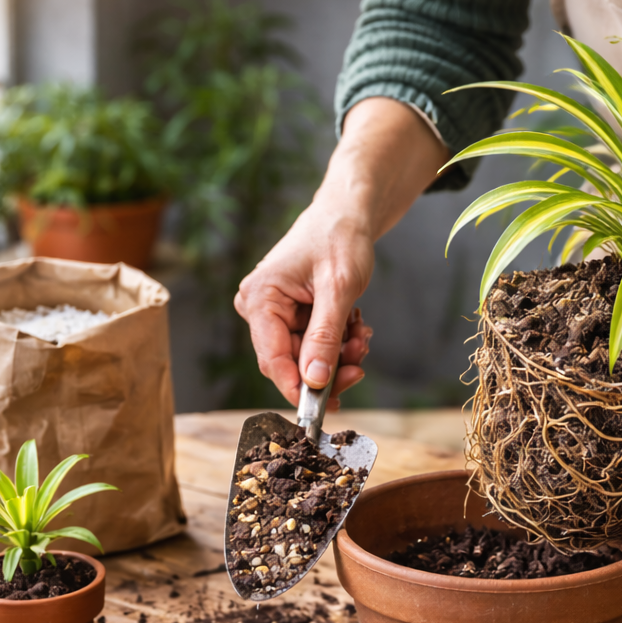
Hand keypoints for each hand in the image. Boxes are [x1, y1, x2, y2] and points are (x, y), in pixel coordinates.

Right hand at [234, 204, 373, 408]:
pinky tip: (355, 327)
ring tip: (361, 336)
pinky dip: (338, 344)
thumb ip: (325, 336)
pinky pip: (315, 346)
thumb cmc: (339, 239)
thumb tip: (314, 380)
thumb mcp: (338, 289)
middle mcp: (260, 308)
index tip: (324, 406)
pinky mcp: (292, 316)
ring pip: (307, 358)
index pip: (272, 359)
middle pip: (290, 363)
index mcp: (261, 297)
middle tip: (360, 363)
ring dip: (339, 355)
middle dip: (329, 368)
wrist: (347, 215)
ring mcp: (275, 313)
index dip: (297, 387)